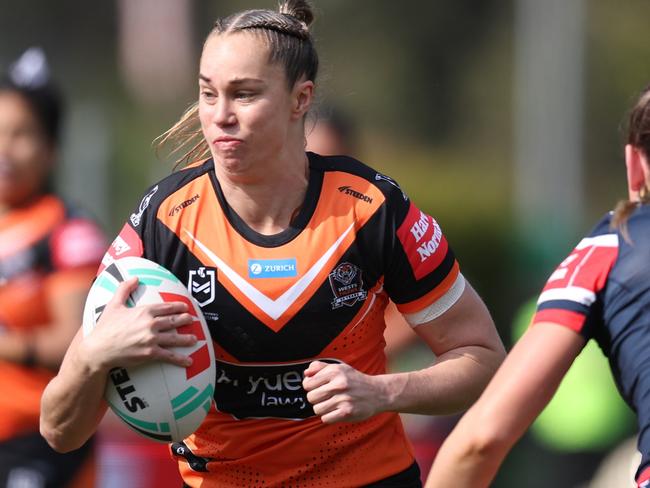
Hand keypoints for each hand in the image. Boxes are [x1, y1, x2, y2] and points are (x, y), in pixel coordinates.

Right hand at [81, 277, 196, 371]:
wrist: (98, 349)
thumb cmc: (105, 328)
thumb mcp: (113, 305)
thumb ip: (124, 289)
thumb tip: (135, 278)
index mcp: (144, 311)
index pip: (166, 307)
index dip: (178, 307)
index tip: (185, 307)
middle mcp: (150, 324)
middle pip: (173, 321)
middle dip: (185, 320)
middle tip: (192, 320)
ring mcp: (151, 339)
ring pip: (175, 338)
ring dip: (187, 339)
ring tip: (194, 339)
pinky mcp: (150, 353)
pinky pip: (169, 356)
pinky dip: (180, 359)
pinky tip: (189, 361)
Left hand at [302, 361, 387, 423]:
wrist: (378, 392)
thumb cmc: (355, 380)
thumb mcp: (339, 367)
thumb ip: (320, 367)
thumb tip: (306, 373)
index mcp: (334, 371)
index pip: (307, 384)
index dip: (310, 387)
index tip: (318, 388)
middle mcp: (338, 384)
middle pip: (311, 397)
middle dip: (316, 399)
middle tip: (326, 397)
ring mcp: (343, 399)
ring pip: (317, 409)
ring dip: (323, 409)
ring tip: (332, 404)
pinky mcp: (347, 412)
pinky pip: (325, 419)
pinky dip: (329, 417)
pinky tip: (337, 411)